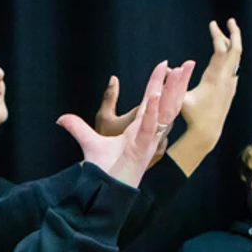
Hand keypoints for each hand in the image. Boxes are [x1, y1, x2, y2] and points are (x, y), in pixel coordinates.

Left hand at [58, 60, 195, 185]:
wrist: (103, 189)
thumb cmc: (102, 170)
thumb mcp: (89, 141)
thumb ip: (77, 127)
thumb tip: (61, 118)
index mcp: (139, 128)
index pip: (153, 99)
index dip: (159, 82)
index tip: (166, 65)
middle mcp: (148, 131)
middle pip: (166, 102)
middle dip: (177, 83)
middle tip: (190, 62)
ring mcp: (147, 139)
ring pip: (163, 111)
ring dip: (172, 91)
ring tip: (179, 72)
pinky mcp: (142, 149)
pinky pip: (148, 127)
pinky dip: (152, 112)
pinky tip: (155, 95)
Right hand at [179, 18, 242, 138]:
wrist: (208, 131)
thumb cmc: (192, 115)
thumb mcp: (179, 98)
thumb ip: (172, 83)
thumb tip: (165, 69)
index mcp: (215, 77)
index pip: (220, 50)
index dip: (217, 35)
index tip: (212, 24)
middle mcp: (226, 78)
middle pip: (236, 50)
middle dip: (234, 33)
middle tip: (229, 20)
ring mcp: (231, 83)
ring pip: (236, 58)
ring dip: (232, 43)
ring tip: (224, 33)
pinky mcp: (231, 89)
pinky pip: (234, 66)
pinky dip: (231, 55)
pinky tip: (225, 55)